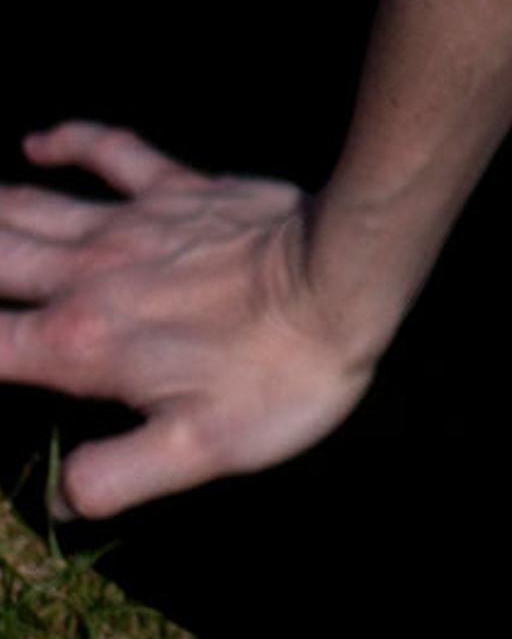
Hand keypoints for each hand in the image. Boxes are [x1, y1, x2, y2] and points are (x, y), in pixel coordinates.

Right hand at [0, 125, 380, 516]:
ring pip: (34, 208)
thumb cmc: (277, 374)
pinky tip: (38, 140)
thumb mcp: (193, 453)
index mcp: (78, 346)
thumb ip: (111, 480)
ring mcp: (135, 223)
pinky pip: (114, 152)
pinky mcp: (182, 188)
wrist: (350, 274)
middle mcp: (87, 276)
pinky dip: (70, 140)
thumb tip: (54, 498)